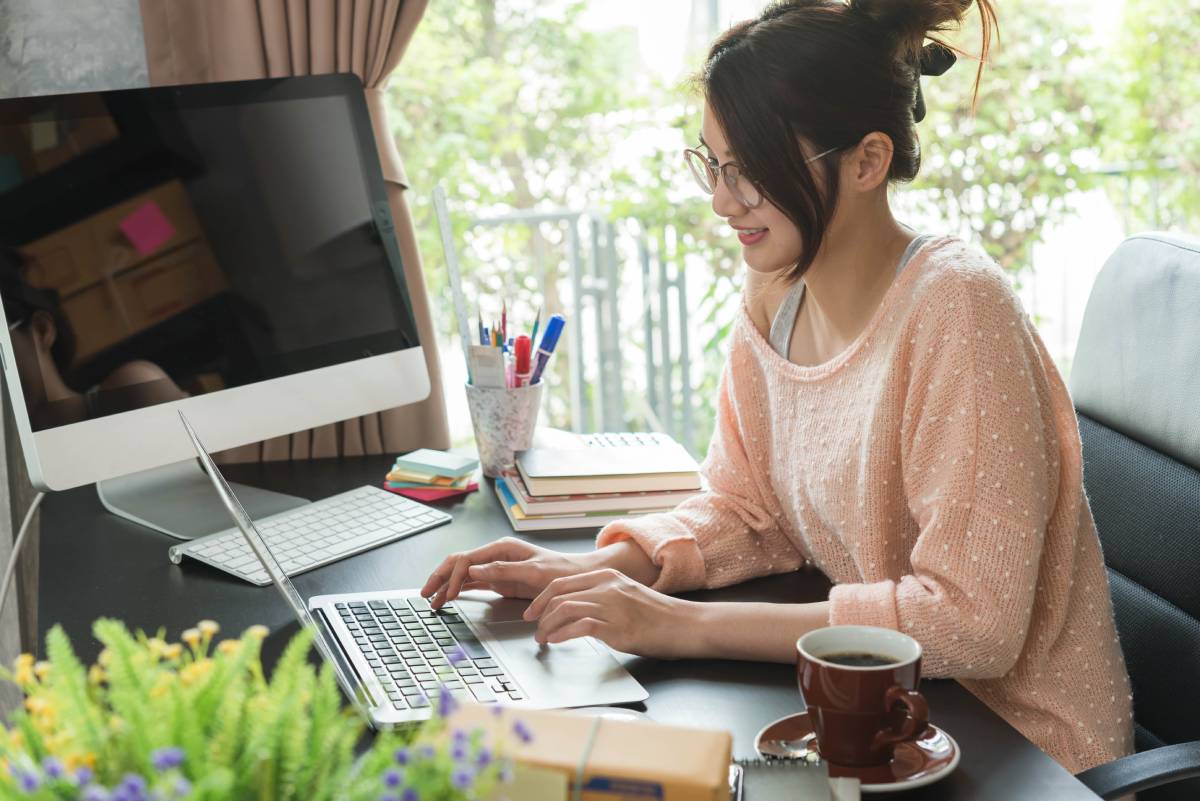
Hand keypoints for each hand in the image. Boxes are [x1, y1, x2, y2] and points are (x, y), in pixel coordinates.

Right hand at [420, 537, 592, 608]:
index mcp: (502, 548)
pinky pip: (472, 583)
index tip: (447, 595)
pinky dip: (458, 590)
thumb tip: (473, 570)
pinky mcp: (499, 580)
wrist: (575, 578)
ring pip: (462, 574)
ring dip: (445, 586)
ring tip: (431, 601)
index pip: (466, 559)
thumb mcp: (534, 571)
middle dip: (440, 578)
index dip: (452, 577)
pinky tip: (447, 598)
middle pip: (458, 564)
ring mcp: (496, 568)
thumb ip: (503, 570)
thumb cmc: (559, 571)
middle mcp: (495, 556)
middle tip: (425, 595)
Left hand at [523, 568, 697, 658]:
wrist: (685, 624)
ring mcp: (611, 605)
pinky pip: (579, 626)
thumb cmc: (658, 615)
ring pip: (565, 609)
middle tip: (533, 628)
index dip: (541, 598)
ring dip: (547, 626)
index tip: (532, 611)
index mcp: (607, 576)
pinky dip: (562, 634)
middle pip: (558, 594)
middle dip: (539, 613)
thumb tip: (575, 610)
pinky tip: (556, 641)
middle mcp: (606, 586)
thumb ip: (602, 597)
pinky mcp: (617, 626)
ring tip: (542, 639)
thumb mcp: (625, 595)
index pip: (561, 582)